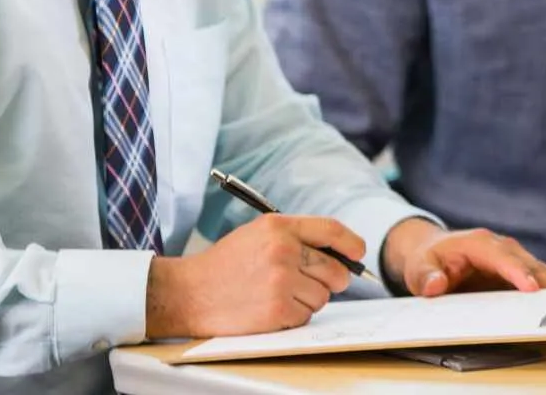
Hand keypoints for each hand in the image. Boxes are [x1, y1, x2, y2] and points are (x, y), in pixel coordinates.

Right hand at [145, 214, 363, 337]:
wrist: (187, 292)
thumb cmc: (225, 264)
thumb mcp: (258, 234)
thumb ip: (296, 238)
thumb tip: (341, 255)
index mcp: (278, 227)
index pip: (332, 231)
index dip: (352, 244)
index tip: (358, 254)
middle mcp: (282, 251)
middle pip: (336, 269)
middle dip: (333, 280)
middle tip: (316, 283)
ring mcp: (280, 281)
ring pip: (323, 296)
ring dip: (308, 300)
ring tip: (279, 294)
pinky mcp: (276, 310)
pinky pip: (306, 316)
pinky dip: (294, 317)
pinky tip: (271, 309)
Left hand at [383, 219, 545, 297]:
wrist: (432, 252)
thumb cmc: (428, 260)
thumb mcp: (418, 268)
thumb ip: (425, 276)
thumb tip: (436, 285)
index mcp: (478, 242)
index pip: (501, 257)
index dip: (517, 272)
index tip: (531, 288)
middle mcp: (500, 247)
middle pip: (528, 263)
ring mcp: (511, 258)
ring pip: (538, 270)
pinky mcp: (516, 271)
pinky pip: (536, 279)